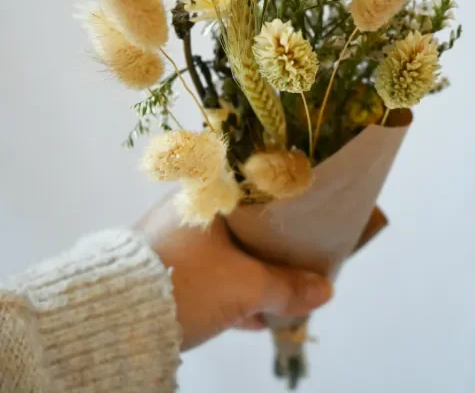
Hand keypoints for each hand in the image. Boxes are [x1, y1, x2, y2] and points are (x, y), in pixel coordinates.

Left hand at [138, 193, 332, 349]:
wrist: (118, 318)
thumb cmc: (185, 282)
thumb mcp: (245, 287)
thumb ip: (287, 287)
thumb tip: (324, 291)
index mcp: (205, 193)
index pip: (254, 186)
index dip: (285, 202)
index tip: (309, 216)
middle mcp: (188, 208)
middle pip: (244, 222)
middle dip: (273, 246)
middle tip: (302, 258)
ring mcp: (175, 239)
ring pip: (228, 251)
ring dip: (255, 271)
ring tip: (285, 292)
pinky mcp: (166, 268)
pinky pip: (211, 272)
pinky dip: (234, 287)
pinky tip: (256, 313)